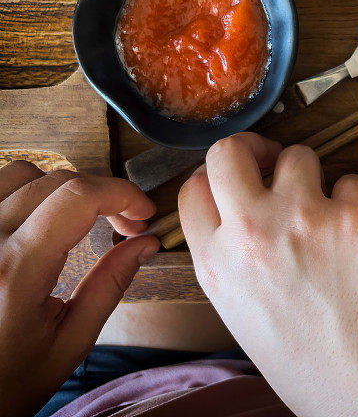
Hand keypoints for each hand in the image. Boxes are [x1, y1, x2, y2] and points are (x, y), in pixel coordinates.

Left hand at [0, 161, 159, 416]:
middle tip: (124, 224)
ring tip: (79, 218)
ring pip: (18, 174)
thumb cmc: (7, 381)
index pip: (78, 198)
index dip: (122, 193)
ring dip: (60, 188)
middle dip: (103, 193)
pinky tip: (40, 218)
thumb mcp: (69, 343)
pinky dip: (24, 191)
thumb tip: (147, 243)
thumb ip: (110, 285)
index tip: (143, 213)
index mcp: (17, 272)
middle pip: (56, 181)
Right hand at [179, 134, 357, 415]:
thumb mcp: (240, 311)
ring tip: (326, 211)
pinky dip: (355, 201)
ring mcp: (303, 218)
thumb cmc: (306, 359)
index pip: (193, 185)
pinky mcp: (353, 217)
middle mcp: (250, 232)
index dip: (217, 177)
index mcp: (215, 262)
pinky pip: (350, 181)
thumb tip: (237, 205)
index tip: (241, 179)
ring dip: (312, 175)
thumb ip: (230, 255)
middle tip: (275, 162)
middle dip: (253, 147)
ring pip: (298, 154)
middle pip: (229, 149)